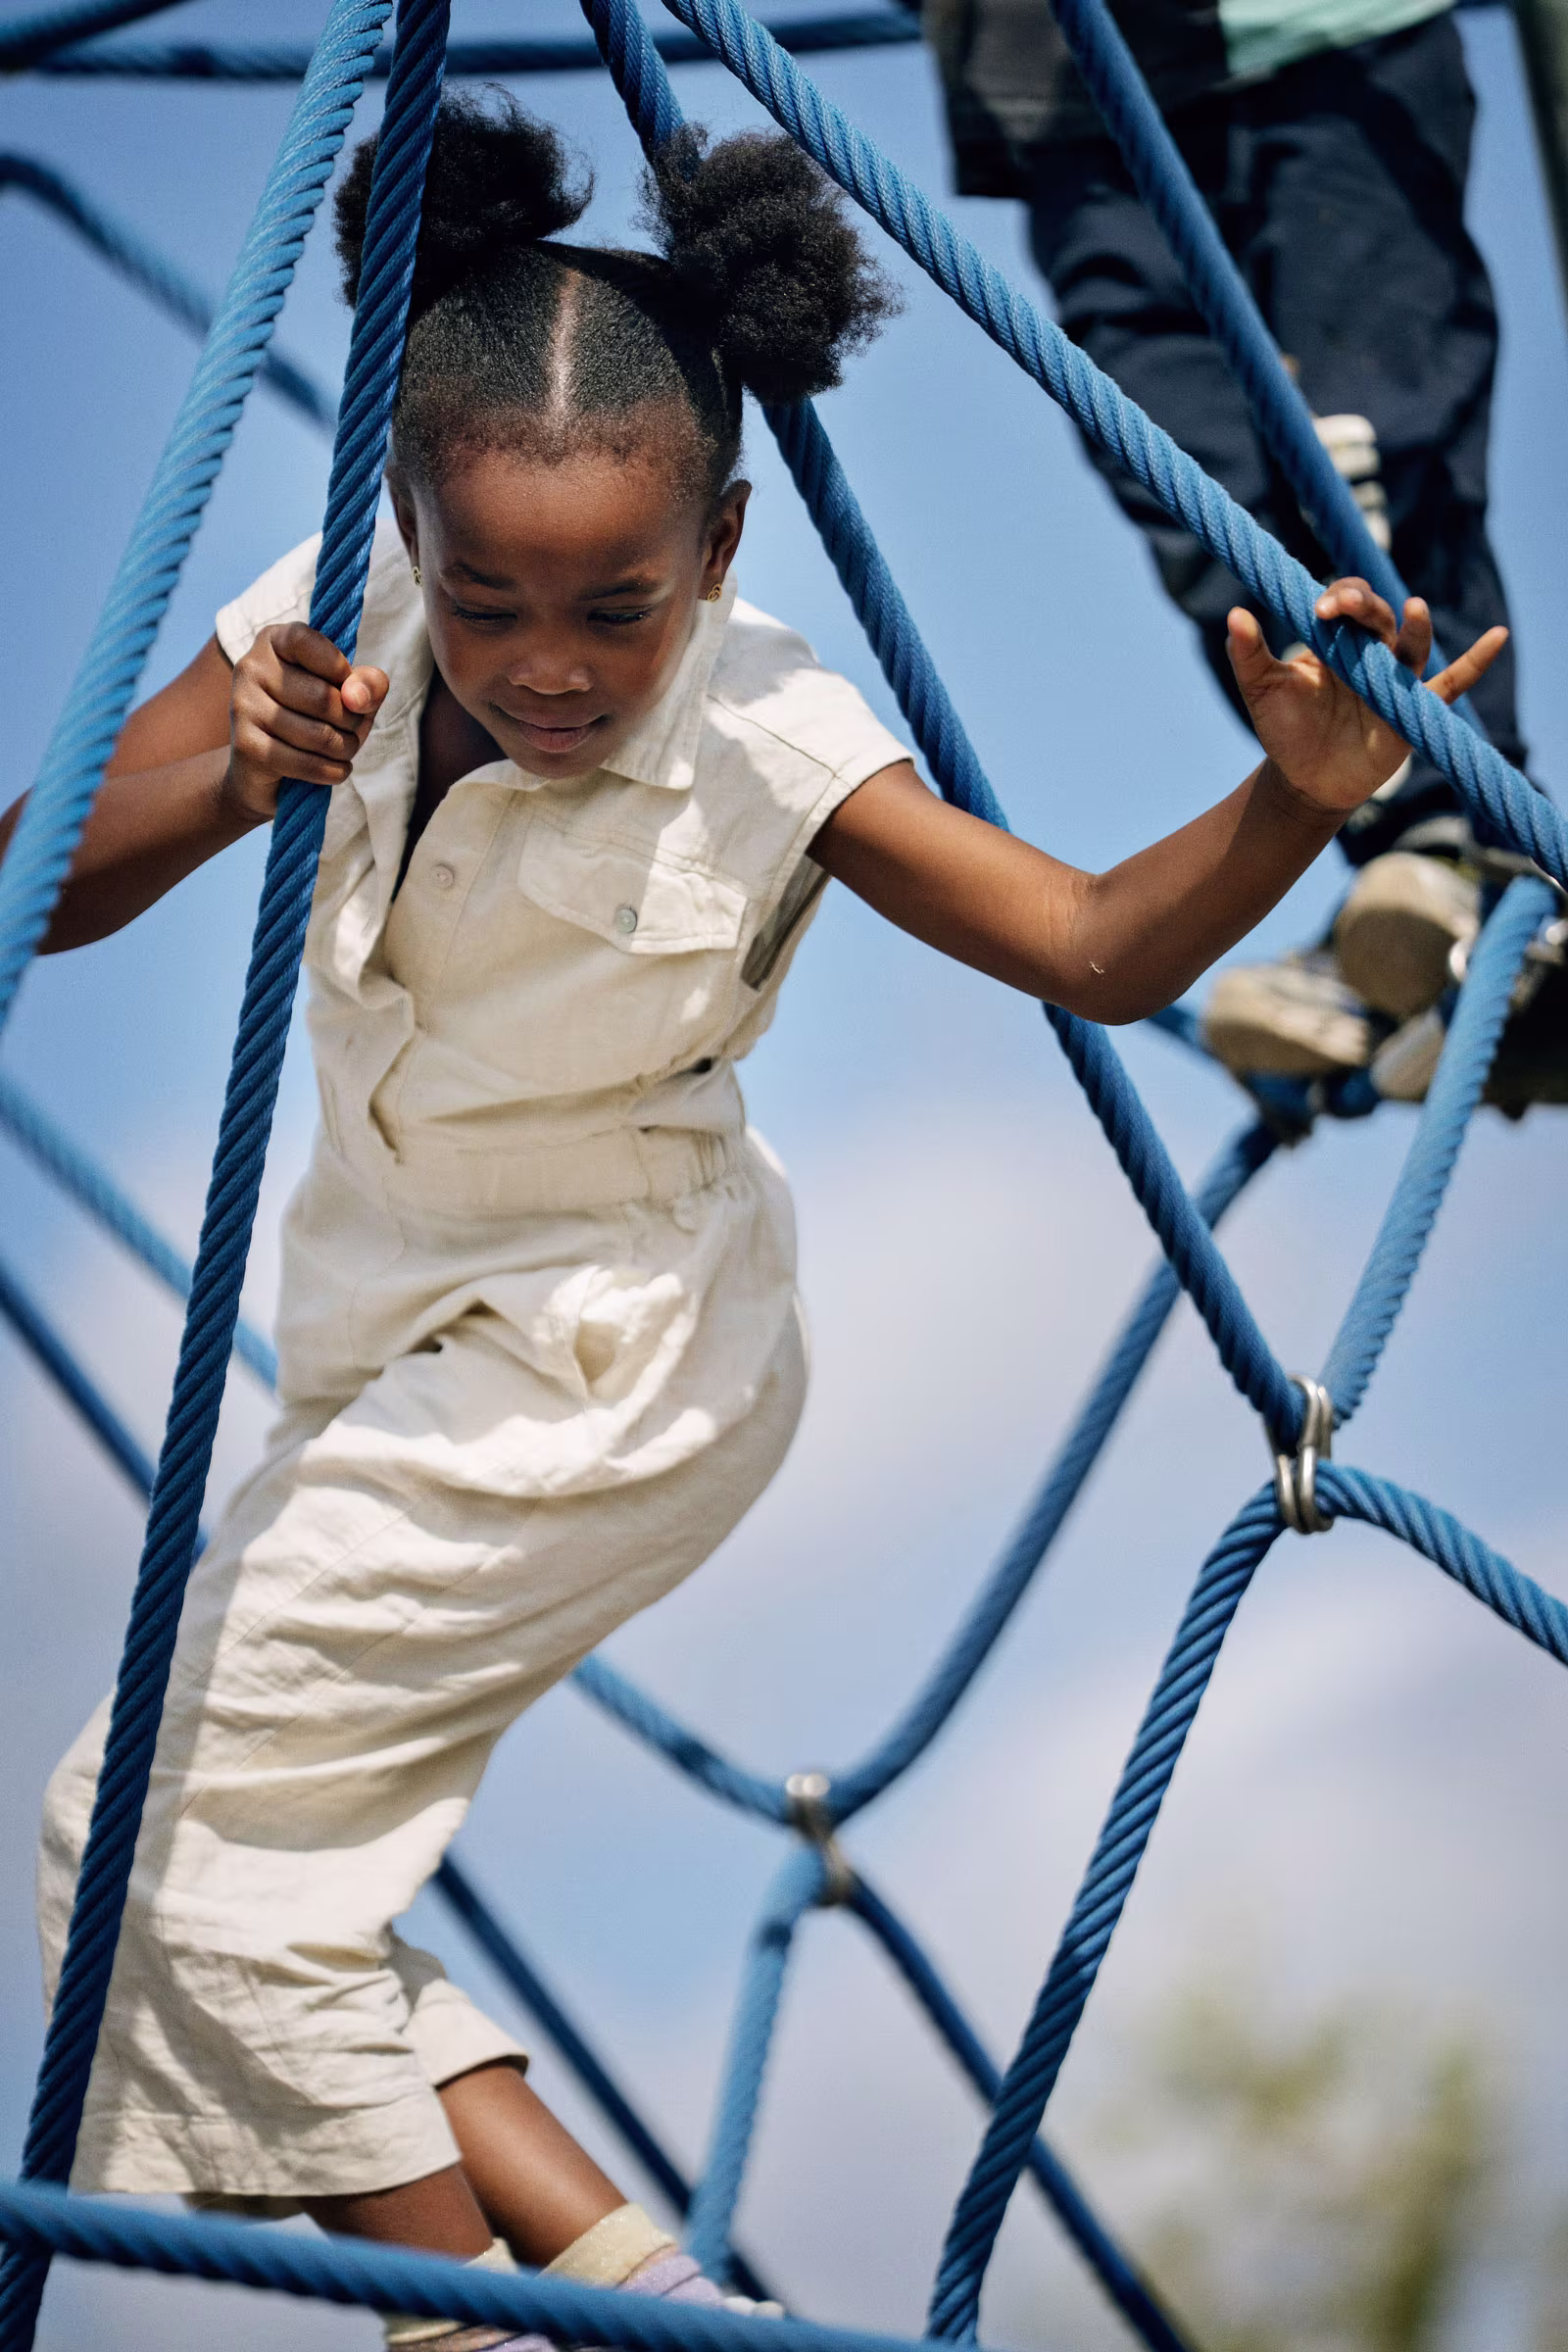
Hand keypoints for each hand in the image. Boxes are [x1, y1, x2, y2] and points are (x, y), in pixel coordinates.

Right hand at [224, 623, 389, 821]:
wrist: (263, 764)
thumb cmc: (311, 716)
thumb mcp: (345, 690)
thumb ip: (367, 683)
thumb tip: (359, 698)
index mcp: (273, 641)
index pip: (306, 641)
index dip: (338, 669)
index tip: (348, 688)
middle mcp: (251, 668)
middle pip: (322, 697)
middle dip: (353, 721)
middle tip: (355, 729)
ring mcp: (244, 707)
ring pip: (318, 734)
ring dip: (346, 748)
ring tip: (346, 749)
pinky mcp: (246, 747)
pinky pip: (305, 763)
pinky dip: (334, 771)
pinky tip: (339, 769)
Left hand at [1226, 580, 1507, 817]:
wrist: (1304, 780)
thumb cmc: (1285, 728)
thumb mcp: (1262, 689)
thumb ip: (1249, 654)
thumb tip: (1235, 615)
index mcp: (1337, 640)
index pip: (1347, 602)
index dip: (1340, 598)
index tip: (1321, 609)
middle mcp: (1371, 653)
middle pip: (1379, 617)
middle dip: (1365, 606)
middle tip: (1344, 606)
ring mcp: (1396, 680)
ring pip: (1411, 646)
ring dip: (1415, 629)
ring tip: (1415, 611)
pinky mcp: (1414, 711)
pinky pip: (1451, 685)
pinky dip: (1475, 663)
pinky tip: (1498, 638)